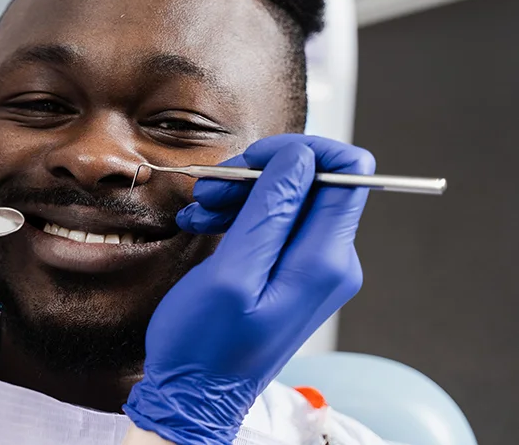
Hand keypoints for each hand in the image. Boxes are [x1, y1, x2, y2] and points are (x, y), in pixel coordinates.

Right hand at [124, 135, 374, 444]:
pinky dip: (241, 215)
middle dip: (258, 173)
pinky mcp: (292, 273)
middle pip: (313, 182)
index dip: (300, 151)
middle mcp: (329, 262)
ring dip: (242, 194)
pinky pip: (276, 224)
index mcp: (323, 261)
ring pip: (289, 200)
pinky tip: (205, 223)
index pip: (348, 172)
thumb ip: (270, 213)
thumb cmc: (204, 345)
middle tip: (210, 189)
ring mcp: (312, 269)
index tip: (253, 159)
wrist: (196, 394)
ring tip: (200, 209)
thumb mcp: (230, 275)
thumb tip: (299, 159)